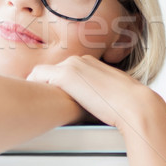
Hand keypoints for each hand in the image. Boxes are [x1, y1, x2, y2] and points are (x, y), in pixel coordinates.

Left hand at [27, 55, 165, 133]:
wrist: (135, 105)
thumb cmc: (127, 105)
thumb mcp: (109, 94)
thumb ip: (95, 94)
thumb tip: (91, 106)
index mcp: (89, 63)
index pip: (62, 71)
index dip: (53, 85)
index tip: (46, 98)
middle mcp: (79, 60)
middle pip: (49, 71)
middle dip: (41, 86)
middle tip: (33, 101)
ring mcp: (71, 65)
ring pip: (40, 73)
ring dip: (35, 87)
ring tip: (30, 102)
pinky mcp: (66, 75)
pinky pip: (36, 76)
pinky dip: (31, 86)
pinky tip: (30, 99)